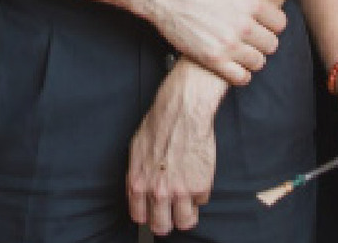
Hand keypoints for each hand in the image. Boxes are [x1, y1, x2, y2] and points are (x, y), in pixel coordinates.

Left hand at [126, 59, 225, 234]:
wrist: (182, 111)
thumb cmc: (159, 124)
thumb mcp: (136, 150)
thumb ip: (137, 175)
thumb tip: (138, 191)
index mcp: (139, 184)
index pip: (140, 217)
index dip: (148, 216)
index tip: (154, 213)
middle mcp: (158, 192)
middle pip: (162, 226)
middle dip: (167, 222)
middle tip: (172, 214)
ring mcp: (180, 191)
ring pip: (185, 222)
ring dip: (186, 214)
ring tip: (188, 204)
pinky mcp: (200, 186)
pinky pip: (201, 202)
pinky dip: (200, 194)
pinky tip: (197, 178)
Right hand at [135, 0, 288, 84]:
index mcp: (251, 3)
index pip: (280, 24)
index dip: (272, 22)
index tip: (262, 21)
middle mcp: (243, 26)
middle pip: (272, 44)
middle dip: (264, 39)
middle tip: (251, 35)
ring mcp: (228, 44)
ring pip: (259, 62)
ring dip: (254, 56)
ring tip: (242, 48)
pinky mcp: (212, 59)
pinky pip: (241, 78)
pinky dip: (242, 74)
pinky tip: (235, 63)